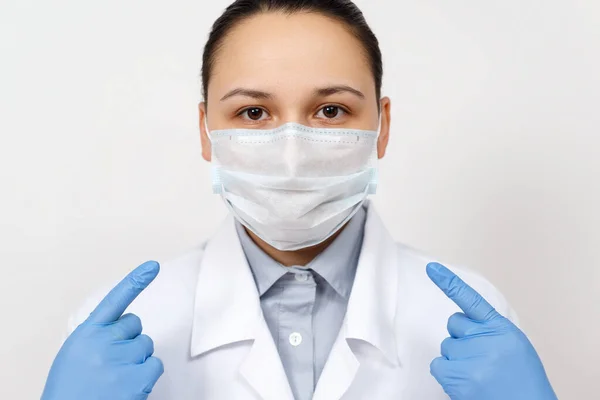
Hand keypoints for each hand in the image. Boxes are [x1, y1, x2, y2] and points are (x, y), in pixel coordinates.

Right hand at [42, 261, 163, 399]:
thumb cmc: (72, 391)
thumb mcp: (75, 356)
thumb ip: (97, 337)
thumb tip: (122, 329)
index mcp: (86, 334)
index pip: (114, 300)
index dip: (136, 281)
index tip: (154, 266)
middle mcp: (104, 341)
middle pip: (135, 324)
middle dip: (129, 339)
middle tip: (112, 363)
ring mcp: (122, 358)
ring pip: (146, 344)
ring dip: (138, 359)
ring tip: (117, 379)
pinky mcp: (138, 377)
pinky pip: (155, 364)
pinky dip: (147, 375)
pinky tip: (129, 387)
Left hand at [426, 262, 556, 399]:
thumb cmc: (522, 381)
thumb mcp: (514, 346)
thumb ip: (490, 332)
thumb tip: (465, 328)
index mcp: (501, 328)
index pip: (471, 299)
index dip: (449, 282)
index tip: (431, 268)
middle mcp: (485, 339)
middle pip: (454, 324)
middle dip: (462, 338)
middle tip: (481, 358)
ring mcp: (470, 358)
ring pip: (447, 346)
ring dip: (457, 359)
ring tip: (479, 375)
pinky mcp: (458, 377)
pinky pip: (438, 365)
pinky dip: (447, 373)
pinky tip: (466, 382)